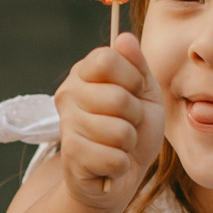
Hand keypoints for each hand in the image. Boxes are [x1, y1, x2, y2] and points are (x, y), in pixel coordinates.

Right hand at [52, 32, 163, 211]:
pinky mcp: (71, 156)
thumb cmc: (133, 130)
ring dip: (129, 143)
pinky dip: (121, 164)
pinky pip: (113, 157)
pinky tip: (111, 164)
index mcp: (84, 73)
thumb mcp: (145, 93)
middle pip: (116, 97)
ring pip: (119, 131)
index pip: (107, 59)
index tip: (135, 92)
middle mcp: (68, 94)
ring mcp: (67, 125)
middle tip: (128, 125)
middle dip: (135, 116)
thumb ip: (137, 65)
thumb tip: (124, 37)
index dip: (132, 78)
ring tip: (119, 145)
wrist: (120, 174)